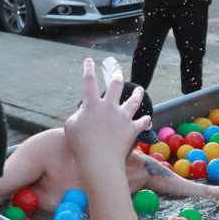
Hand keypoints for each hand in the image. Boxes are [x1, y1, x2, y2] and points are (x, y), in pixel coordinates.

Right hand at [64, 60, 149, 174]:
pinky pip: (142, 122)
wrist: (100, 159)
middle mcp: (109, 106)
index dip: (88, 69)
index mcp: (92, 104)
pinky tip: (147, 118)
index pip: (89, 82)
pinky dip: (145, 120)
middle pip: (115, 86)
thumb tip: (85, 113)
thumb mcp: (71, 126)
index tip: (89, 60)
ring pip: (133, 101)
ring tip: (139, 89)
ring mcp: (123, 116)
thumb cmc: (80, 144)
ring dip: (136, 94)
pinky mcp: (132, 128)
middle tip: (117, 71)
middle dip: (116, 76)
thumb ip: (78, 115)